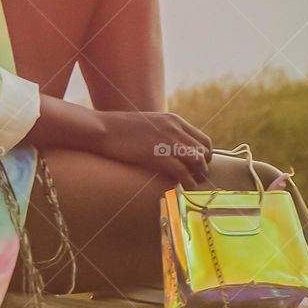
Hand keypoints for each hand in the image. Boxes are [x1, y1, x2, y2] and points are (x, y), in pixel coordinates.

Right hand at [96, 110, 212, 187]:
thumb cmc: (119, 128)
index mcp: (174, 120)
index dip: (204, 156)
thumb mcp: (148, 123)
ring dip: (197, 175)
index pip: (203, 140)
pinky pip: (184, 172)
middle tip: (195, 178)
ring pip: (198, 161)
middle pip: (204, 151)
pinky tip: (183, 188)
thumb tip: (168, 146)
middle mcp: (175, 128)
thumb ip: (162, 131)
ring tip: (190, 184)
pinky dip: (187, 182)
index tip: (196, 166)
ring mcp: (169, 141)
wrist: (103, 128)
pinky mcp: (159, 156)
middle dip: (203, 167)